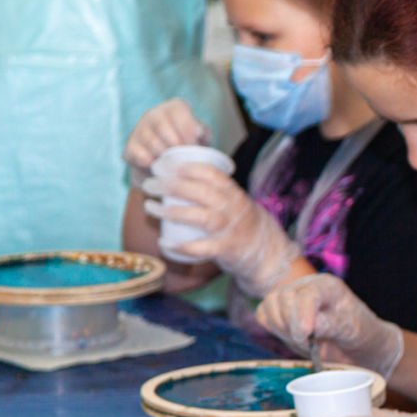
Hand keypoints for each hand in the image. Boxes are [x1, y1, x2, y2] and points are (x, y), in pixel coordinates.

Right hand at [124, 99, 208, 183]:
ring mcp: (138, 130)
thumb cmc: (190, 147)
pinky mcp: (130, 147)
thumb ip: (203, 133)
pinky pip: (140, 155)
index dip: (188, 130)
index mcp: (173, 108)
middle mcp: (153, 114)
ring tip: (175, 164)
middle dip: (178, 147)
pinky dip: (152, 164)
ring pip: (153, 143)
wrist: (169, 167)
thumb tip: (198, 132)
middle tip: (185, 159)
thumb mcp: (202, 138)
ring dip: (166, 157)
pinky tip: (160, 168)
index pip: (179, 110)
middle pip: (164, 128)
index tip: (194, 146)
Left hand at [144, 167, 299, 295]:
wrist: (266, 250)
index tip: (167, 166)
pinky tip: (164, 242)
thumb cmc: (240, 222)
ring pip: (201, 217)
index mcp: (233, 193)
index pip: (213, 175)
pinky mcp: (225, 250)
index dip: (188, 168)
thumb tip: (176, 173)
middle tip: (150, 184)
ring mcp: (230, 229)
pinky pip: (202, 248)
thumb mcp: (233, 200)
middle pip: (202, 193)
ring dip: (172, 212)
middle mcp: (233, 209)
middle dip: (172, 186)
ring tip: (150, 207)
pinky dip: (182, 246)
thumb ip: (213, 188)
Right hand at [256, 274, 403, 377]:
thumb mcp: (350, 329)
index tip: (304, 334)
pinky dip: (272, 327)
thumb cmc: (355, 332)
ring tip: (302, 340)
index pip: (307, 294)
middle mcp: (306, 286)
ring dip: (281, 328)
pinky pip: (263, 314)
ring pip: (270, 305)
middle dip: (292, 326)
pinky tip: (290, 335)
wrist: (351, 343)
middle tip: (309, 344)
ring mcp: (290, 296)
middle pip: (283, 299)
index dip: (302, 314)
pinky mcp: (278, 309)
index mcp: (327, 286)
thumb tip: (310, 325)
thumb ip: (331, 325)